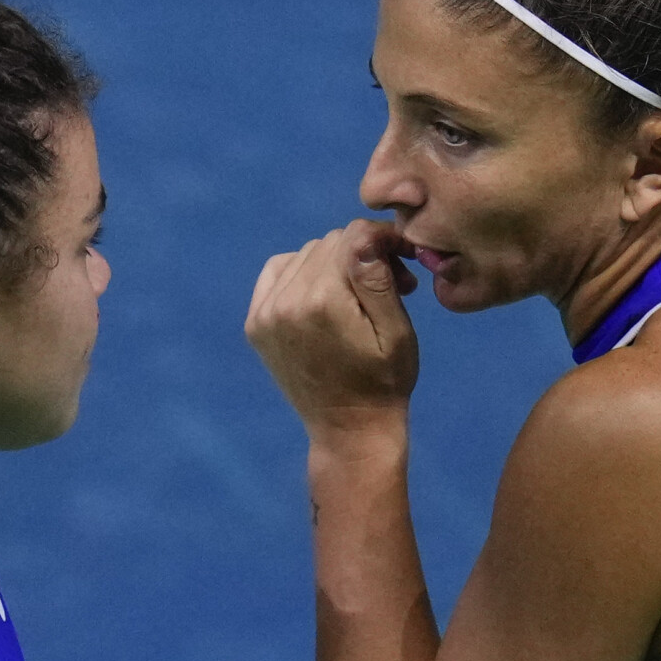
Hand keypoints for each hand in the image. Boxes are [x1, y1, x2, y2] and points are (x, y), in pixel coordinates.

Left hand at [245, 219, 420, 440]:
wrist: (348, 428)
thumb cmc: (384, 381)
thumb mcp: (395, 331)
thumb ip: (377, 278)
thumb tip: (365, 233)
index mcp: (324, 300)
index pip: (353, 235)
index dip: (384, 240)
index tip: (404, 260)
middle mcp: (287, 300)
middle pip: (330, 243)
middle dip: (362, 253)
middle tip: (392, 283)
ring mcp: (265, 312)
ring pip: (306, 253)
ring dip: (334, 263)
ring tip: (357, 294)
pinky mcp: (256, 322)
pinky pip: (278, 270)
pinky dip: (301, 272)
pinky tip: (323, 293)